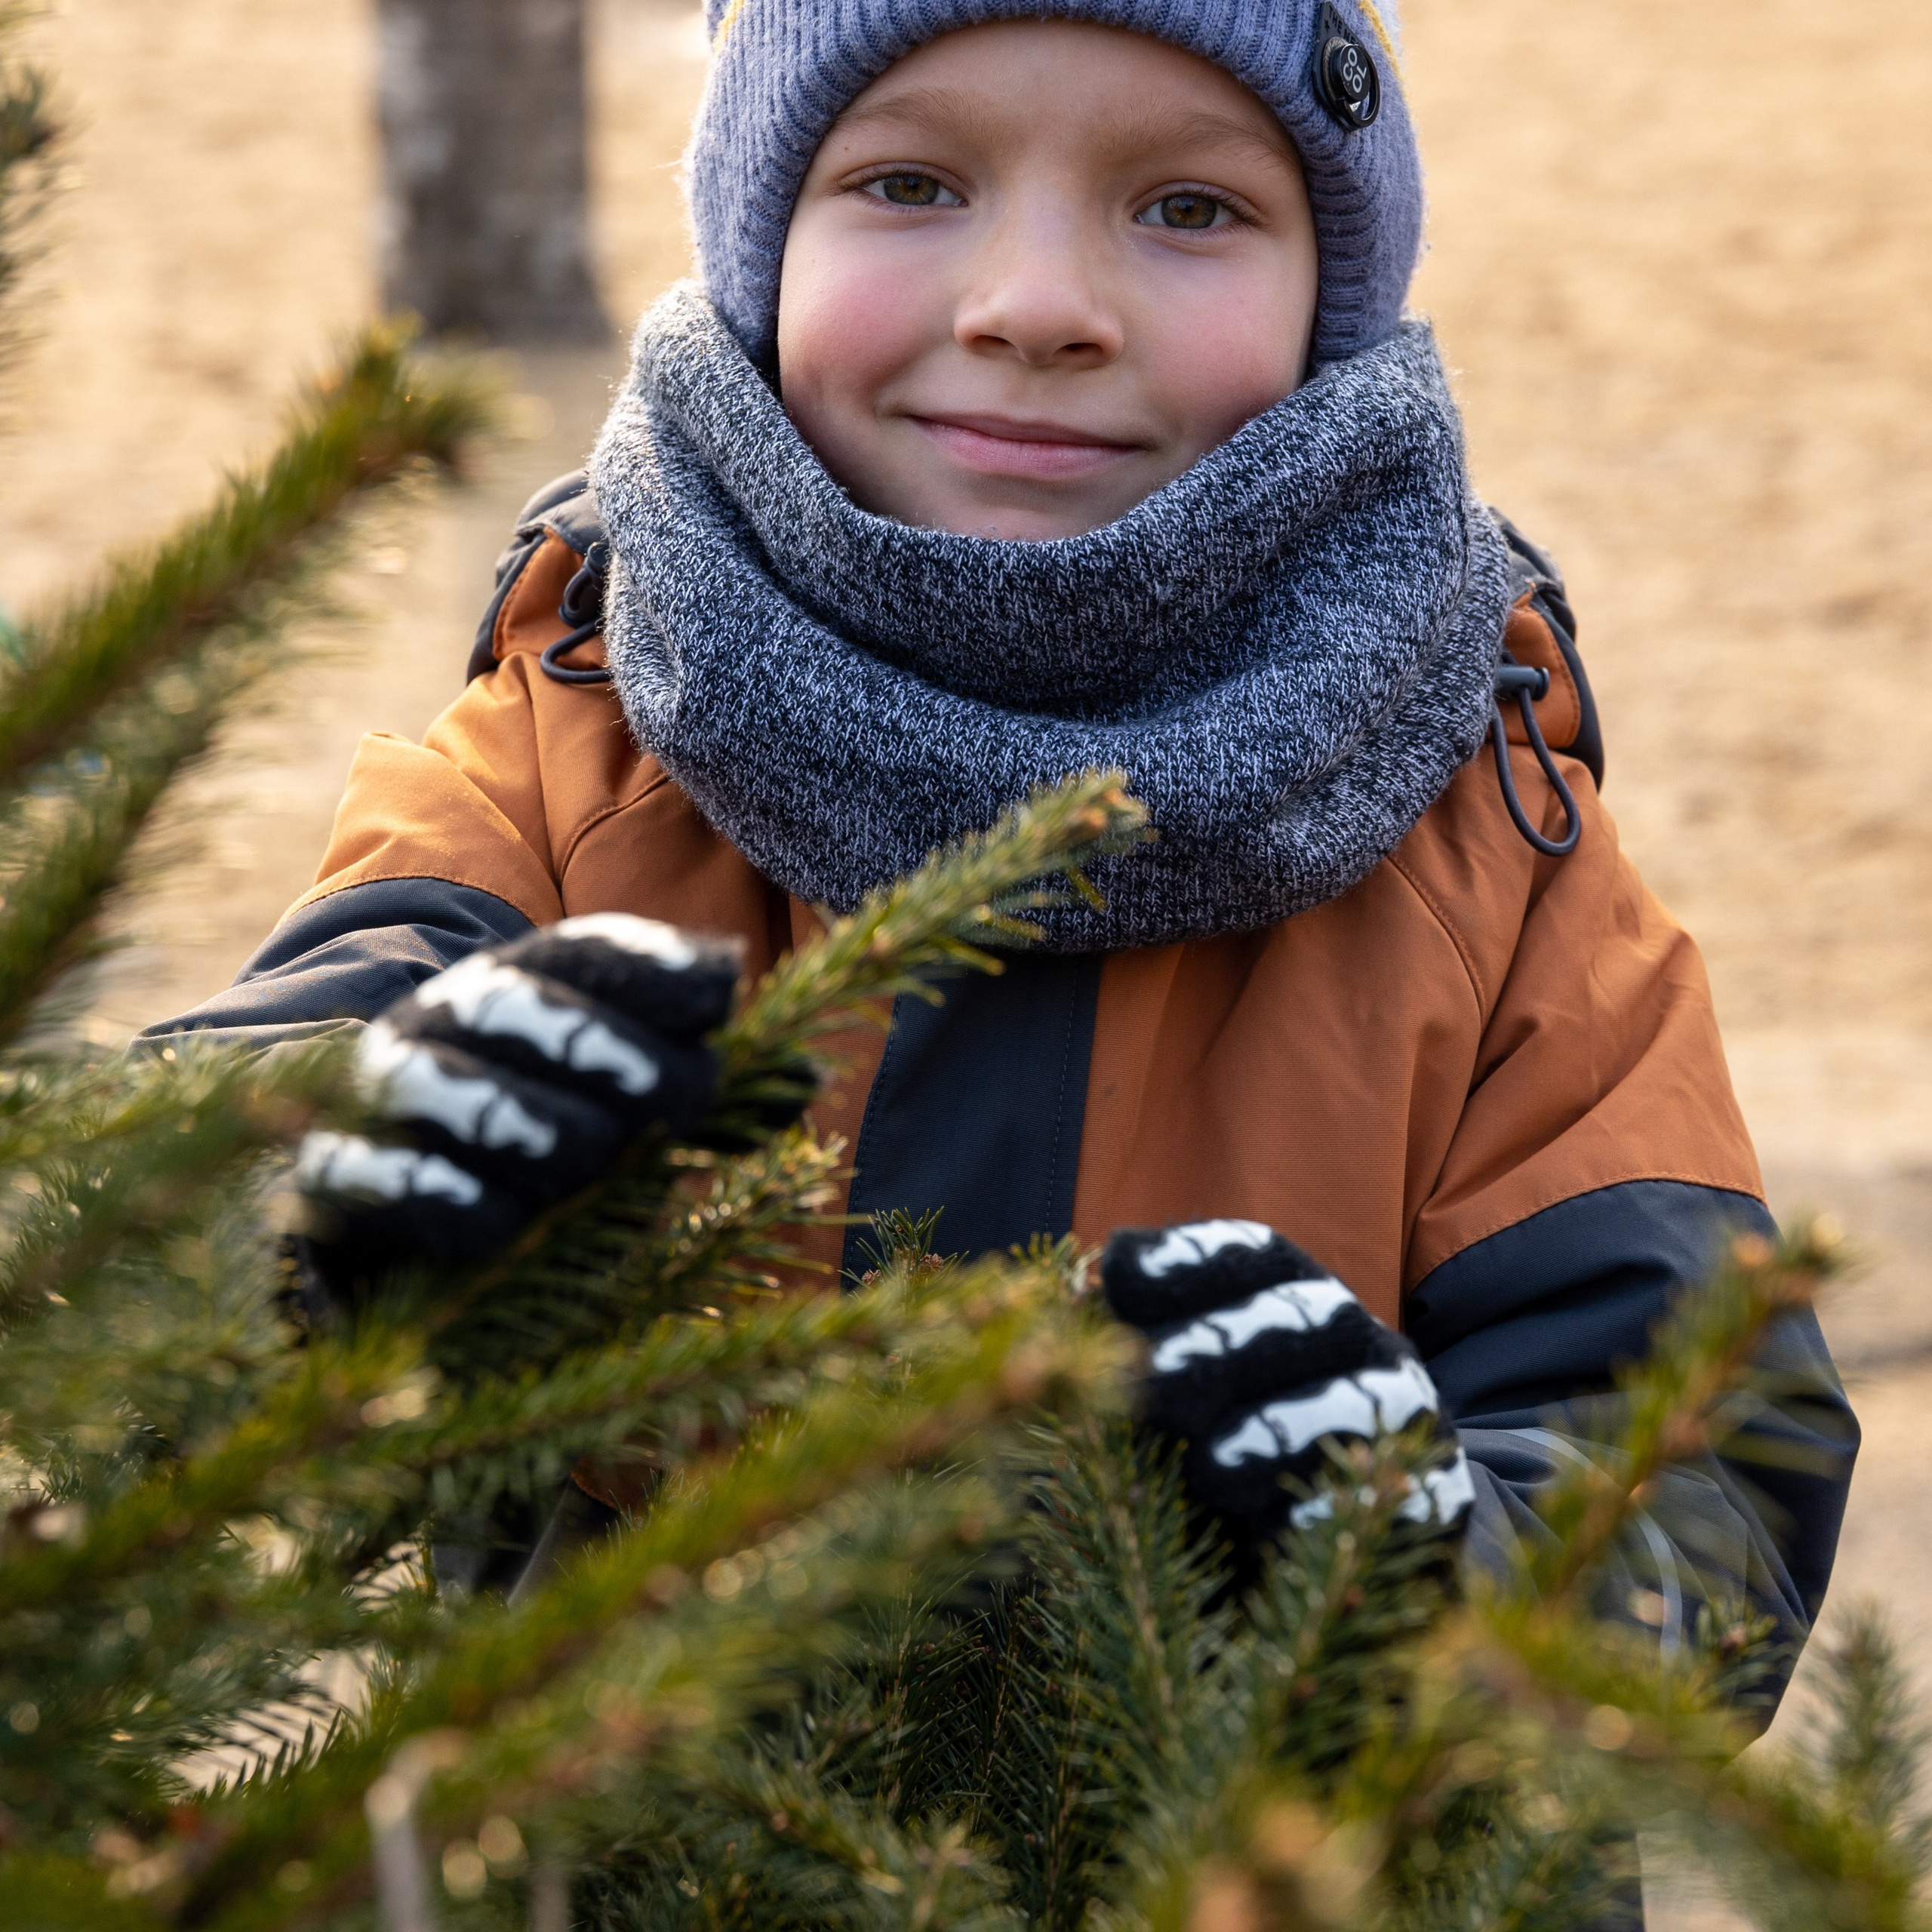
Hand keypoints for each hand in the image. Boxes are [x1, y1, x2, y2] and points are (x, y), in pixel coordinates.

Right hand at [296, 915, 743, 1280]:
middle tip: (683, 1098)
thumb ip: (708, 1100)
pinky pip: (374, 1173)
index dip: (652, 967)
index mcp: (522, 997)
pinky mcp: (328, 1183)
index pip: (583, 955)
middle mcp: (445, 1027)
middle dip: (607, 1047)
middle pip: (523, 1007)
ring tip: (590, 1158)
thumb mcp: (626, 1123)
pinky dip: (436, 1195)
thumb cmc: (537, 1160)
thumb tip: (806, 1078)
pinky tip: (496, 1224)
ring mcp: (380, 1101)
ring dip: (529, 1122)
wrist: (378, 1224)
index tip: (724, 994)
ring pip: (449, 1085)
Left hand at [1100, 1219, 1473, 1534]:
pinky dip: (1335, 1513)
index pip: (1252, 1257)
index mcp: (1288, 1307)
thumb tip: (1072, 1300)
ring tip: (1212, 1466)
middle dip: (1220, 1343)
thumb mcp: (1171, 1414)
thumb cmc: (1228, 1475)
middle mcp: (1355, 1347)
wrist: (1352, 1575)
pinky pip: (1400, 1498)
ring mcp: (1405, 1420)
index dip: (1190, 1258)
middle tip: (1153, 1380)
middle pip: (1301, 1316)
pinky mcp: (1439, 1504)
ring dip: (1278, 1429)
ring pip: (1356, 1400)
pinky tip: (1277, 1534)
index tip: (1120, 1270)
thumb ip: (1132, 1364)